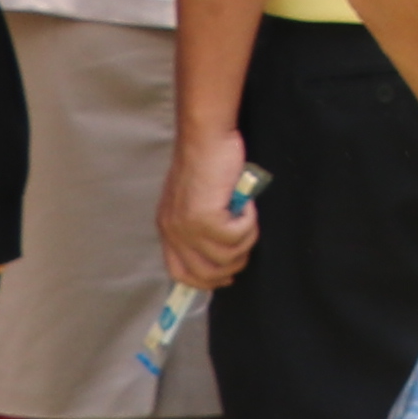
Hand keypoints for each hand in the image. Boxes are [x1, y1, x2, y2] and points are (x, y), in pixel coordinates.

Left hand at [157, 135, 259, 291]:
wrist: (207, 137)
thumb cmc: (208, 162)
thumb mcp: (195, 200)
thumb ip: (199, 226)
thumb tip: (219, 254)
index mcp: (168, 229)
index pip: (179, 274)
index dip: (206, 281)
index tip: (227, 276)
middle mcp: (173, 232)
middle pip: (206, 274)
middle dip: (234, 264)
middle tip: (245, 240)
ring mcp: (188, 228)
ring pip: (226, 258)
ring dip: (245, 239)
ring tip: (246, 215)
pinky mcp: (205, 218)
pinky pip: (237, 237)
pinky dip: (249, 222)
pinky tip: (246, 203)